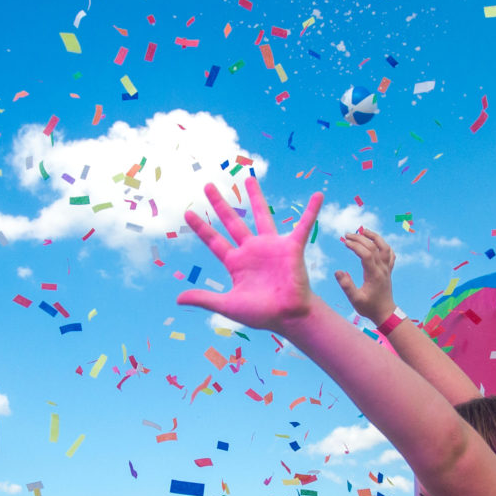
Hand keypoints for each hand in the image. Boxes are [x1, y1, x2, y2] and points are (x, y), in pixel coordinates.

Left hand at [178, 178, 322, 332]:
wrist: (288, 317)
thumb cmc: (260, 313)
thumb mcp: (228, 305)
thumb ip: (204, 299)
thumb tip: (178, 300)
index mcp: (236, 262)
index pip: (214, 240)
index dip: (201, 227)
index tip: (187, 213)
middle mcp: (252, 250)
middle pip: (231, 222)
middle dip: (219, 204)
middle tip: (208, 186)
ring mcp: (271, 246)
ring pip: (261, 215)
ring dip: (255, 197)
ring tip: (249, 179)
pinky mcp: (292, 247)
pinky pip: (303, 225)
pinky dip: (311, 211)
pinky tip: (317, 196)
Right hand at [334, 225, 397, 324]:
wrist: (385, 313)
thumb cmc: (369, 308)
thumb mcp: (355, 300)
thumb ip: (346, 286)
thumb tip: (337, 272)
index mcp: (374, 274)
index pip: (367, 253)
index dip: (355, 245)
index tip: (344, 242)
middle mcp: (382, 269)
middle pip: (374, 247)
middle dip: (360, 238)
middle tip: (346, 235)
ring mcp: (387, 269)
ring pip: (385, 247)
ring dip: (374, 237)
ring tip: (363, 231)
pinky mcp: (388, 270)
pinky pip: (390, 254)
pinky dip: (384, 245)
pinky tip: (377, 243)